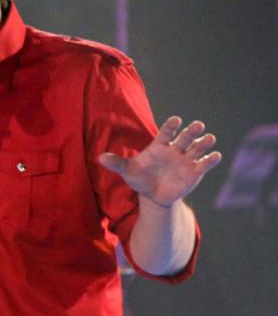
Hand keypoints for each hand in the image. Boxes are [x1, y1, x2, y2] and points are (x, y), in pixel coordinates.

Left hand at [99, 116, 221, 206]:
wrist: (153, 195)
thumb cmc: (140, 178)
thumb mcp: (128, 171)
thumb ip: (116, 163)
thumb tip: (99, 158)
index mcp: (160, 145)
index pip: (166, 132)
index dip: (171, 126)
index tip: (176, 120)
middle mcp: (176, 149)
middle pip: (185, 137)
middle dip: (191, 131)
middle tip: (198, 125)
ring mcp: (186, 160)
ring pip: (197, 148)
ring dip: (204, 143)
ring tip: (209, 138)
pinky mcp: (195, 171)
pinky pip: (204, 164)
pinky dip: (210, 160)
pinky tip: (215, 156)